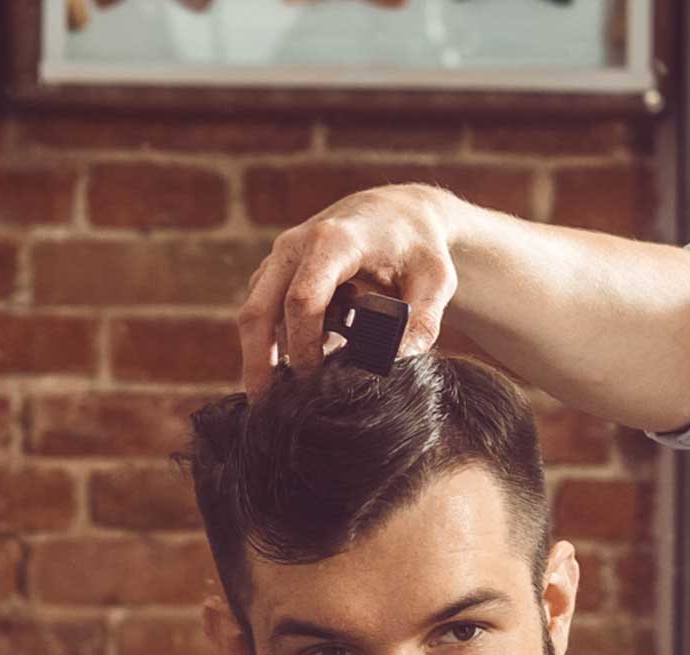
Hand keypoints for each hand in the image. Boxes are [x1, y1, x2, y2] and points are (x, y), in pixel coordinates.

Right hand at [234, 183, 465, 391]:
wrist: (397, 213)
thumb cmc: (418, 248)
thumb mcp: (436, 282)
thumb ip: (423, 322)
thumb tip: (398, 363)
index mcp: (333, 242)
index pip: (303, 300)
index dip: (304, 344)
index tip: (315, 381)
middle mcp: (295, 246)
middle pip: (260, 309)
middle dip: (259, 361)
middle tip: (268, 406)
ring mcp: (280, 258)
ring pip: (254, 312)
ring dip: (261, 355)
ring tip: (279, 398)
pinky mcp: (275, 270)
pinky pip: (262, 310)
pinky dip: (272, 342)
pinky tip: (297, 370)